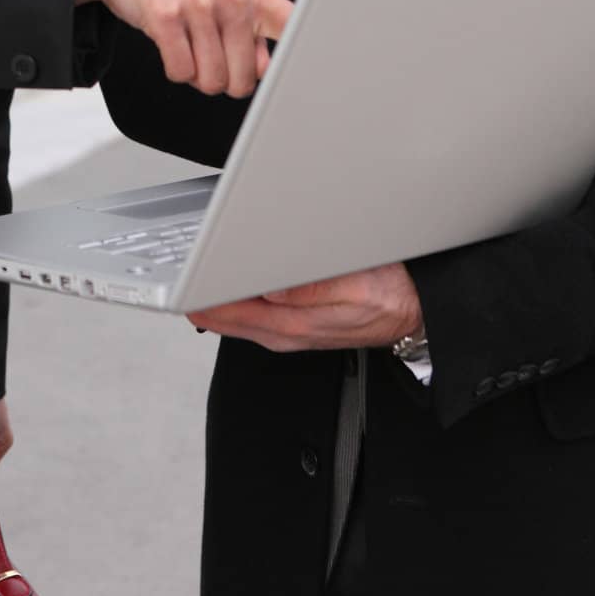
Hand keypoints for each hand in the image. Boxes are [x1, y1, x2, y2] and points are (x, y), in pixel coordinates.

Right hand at [77, 0, 291, 97]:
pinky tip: (172, 46)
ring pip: (212, 80)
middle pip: (245, 77)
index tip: (296, 75)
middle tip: (212, 57)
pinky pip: (181, 72)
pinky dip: (175, 69)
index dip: (300, 56)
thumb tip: (267, 68)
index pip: (294, 27)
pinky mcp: (165, 17)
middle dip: (226, 79)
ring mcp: (198, 5)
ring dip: (198, 75)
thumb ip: (255, 28)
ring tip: (190, 47)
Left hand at [187, 263, 422, 352]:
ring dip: (214, 293)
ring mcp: (288, 330)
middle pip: (221, 315)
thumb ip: (309, 290)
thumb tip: (267, 287)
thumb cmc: (393, 296)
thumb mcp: (355, 287)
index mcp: (290, 326)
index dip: (197, 292)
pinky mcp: (296, 322)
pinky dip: (235, 294)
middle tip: (174, 262)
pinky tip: (229, 279)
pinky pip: (252, 311)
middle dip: (198, 290)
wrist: (420, 311)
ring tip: (190, 268)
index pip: (224, 312)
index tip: (177, 273)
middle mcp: (283, 332)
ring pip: (234, 313)